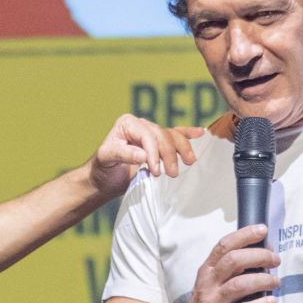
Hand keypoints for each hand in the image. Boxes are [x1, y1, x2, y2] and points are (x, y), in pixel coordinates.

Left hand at [87, 114, 202, 193]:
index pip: (147, 135)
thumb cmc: (102, 168)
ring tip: (189, 163)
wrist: (104, 180)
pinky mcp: (159, 143)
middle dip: (169, 154)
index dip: (154, 152)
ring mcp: (151, 132)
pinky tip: (200, 133)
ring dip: (182, 149)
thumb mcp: (106, 159)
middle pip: (163, 135)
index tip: (156, 171)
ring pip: (172, 136)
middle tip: (171, 174)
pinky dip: (188, 134)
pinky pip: (176, 135)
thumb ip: (124, 154)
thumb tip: (144, 154)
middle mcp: (141, 124)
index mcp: (127, 123)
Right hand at [179, 225, 279, 302]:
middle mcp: (208, 283)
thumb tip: (262, 253)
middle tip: (275, 260)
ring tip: (276, 281)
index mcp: (207, 270)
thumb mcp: (212, 283)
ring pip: (240, 284)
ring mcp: (213, 302)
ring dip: (263, 280)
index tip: (263, 230)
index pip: (224, 245)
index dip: (244, 235)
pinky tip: (271, 302)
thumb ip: (231, 270)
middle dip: (259, 256)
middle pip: (234, 261)